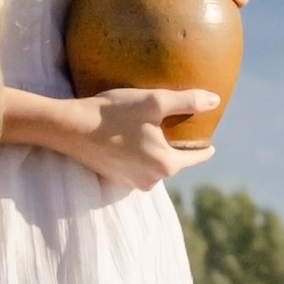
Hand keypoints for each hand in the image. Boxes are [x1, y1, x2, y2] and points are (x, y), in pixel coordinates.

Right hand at [75, 87, 220, 187]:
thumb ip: (187, 102)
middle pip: (173, 161)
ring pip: (154, 164)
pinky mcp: (114, 177)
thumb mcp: (154, 102)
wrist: (69, 127)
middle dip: (176, 146)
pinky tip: (133, 137)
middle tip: (179, 129)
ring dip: (156, 150)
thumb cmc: (112, 114)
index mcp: (165, 165)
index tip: (211, 145)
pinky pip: (137, 166)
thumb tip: (214, 101)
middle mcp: (150, 180)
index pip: (195, 158)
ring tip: (155, 132)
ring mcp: (131, 182)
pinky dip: (140, 153)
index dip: (204, 150)